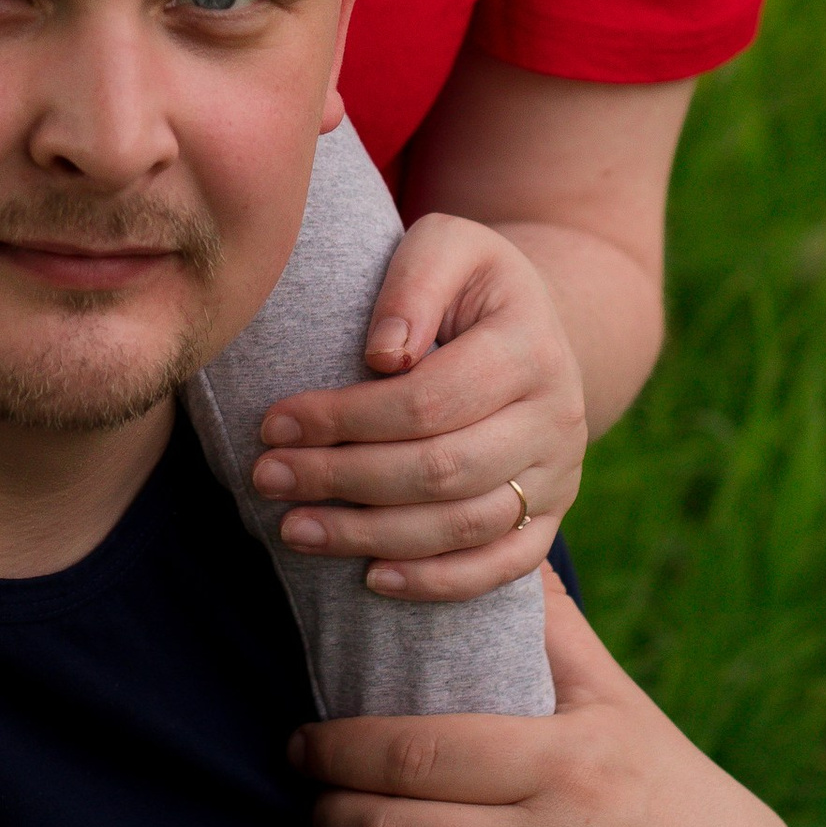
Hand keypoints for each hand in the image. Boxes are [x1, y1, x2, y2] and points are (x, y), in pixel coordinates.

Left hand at [248, 213, 586, 598]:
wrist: (532, 326)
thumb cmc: (467, 283)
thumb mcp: (447, 244)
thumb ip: (415, 281)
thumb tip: (383, 356)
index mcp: (530, 346)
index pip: (427, 401)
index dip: (344, 418)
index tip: (274, 422)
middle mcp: (556, 418)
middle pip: (441, 470)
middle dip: (341, 478)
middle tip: (267, 477)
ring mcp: (558, 476)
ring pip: (463, 527)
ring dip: (371, 536)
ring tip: (294, 529)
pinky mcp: (548, 518)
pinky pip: (500, 567)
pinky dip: (437, 582)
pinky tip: (371, 578)